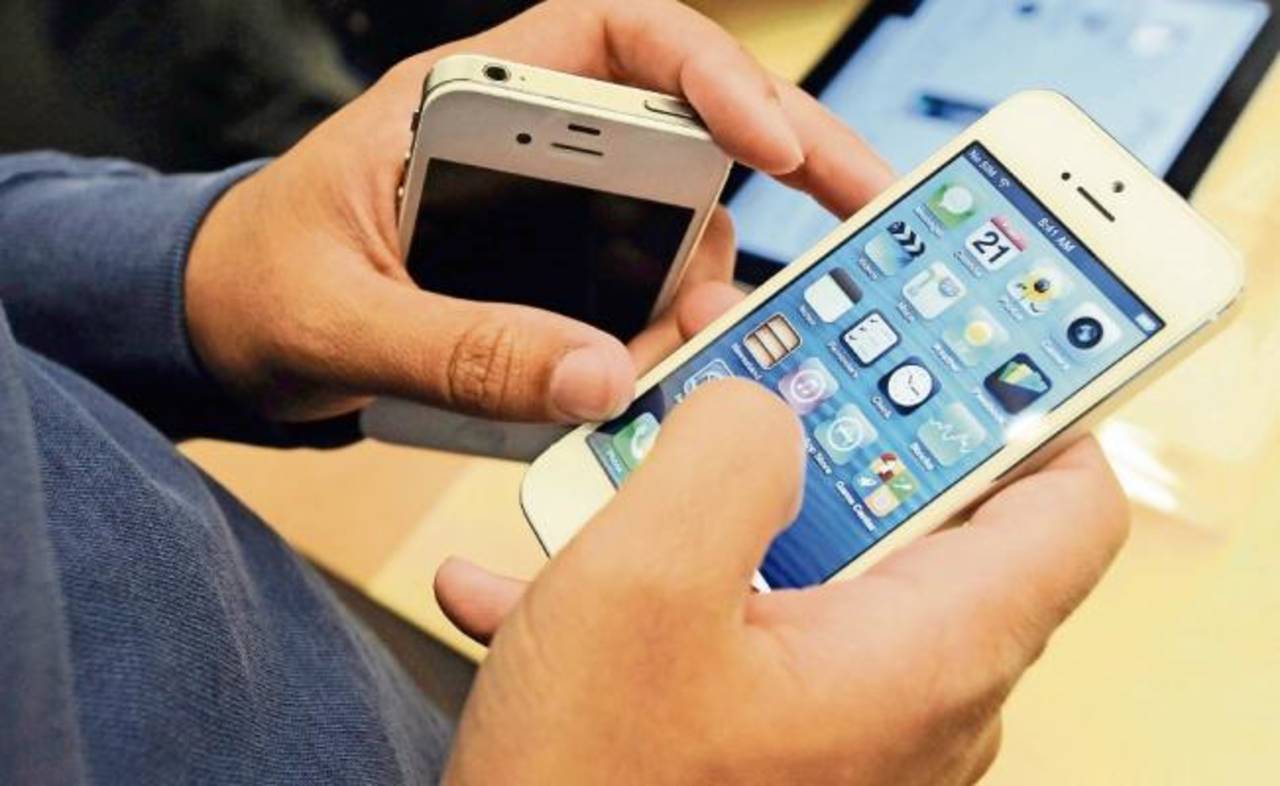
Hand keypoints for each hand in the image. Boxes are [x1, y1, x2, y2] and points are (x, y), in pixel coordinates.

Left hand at [185, 0, 890, 422]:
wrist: (224, 331)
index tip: (767, 137)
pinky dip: (670, 331)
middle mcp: (532, 143)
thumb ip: (457, 348)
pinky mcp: (554, 278)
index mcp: (471, 99)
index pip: (616, 37)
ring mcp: (552, 213)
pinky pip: (641, 291)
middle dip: (783, 156)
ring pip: (677, 219)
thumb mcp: (338, 317)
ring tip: (715, 344)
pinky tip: (671, 372)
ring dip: (714, 277)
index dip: (709, 71)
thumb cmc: (256, 284)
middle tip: (865, 208)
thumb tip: (600, 379)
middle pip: (684, 120)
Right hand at [435, 383, 1128, 784]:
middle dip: (815, 427)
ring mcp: (841, 725)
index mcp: (926, 654)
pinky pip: (738, 634)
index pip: (1068, 501)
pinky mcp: (772, 742)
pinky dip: (664, 592)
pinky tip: (550, 576)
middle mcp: (910, 697)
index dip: (1029, 398)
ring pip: (806, 564)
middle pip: (915, 513)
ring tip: (615, 469)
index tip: (956, 333)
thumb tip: (759, 404)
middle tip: (739, 370)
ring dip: (709, 507)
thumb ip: (727, 450)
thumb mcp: (642, 585)